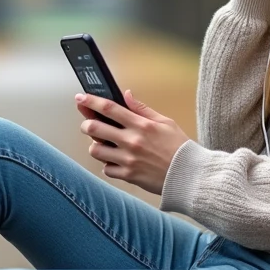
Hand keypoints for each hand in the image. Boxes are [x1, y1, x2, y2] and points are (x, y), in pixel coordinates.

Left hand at [76, 90, 190, 194]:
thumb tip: (126, 94)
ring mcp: (128, 159)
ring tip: (104, 144)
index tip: (80, 98)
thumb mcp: (165, 122)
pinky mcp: (128, 176)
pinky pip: (106, 169)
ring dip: (95, 146)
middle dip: (86, 124)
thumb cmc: (179, 147)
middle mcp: (132, 141)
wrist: (189, 175)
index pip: (109, 108)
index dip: (91, 101)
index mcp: (141, 125)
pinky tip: (116, 161)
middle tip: (87, 124)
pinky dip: (108, 165)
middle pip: (95, 128)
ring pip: (96, 150)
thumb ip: (142, 109)